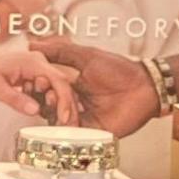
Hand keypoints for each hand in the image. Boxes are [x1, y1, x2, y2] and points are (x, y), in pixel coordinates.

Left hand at [0, 37, 77, 119]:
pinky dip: (50, 104)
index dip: (64, 100)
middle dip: (67, 107)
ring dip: (59, 106)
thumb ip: (15, 99)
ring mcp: (36, 69)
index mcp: (31, 62)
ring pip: (57, 89)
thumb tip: (36, 110)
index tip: (64, 117)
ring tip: (59, 124)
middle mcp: (38, 63)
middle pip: (62, 85)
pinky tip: (49, 116)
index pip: (58, 80)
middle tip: (68, 127)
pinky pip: (48, 90)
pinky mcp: (33, 77)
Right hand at [34, 41, 163, 134]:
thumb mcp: (86, 56)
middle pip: (49, 107)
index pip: (47, 89)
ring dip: (54, 115)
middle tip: (48, 94)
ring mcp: (84, 118)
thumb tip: (33, 44)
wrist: (145, 86)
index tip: (36, 81)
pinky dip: (67, 129)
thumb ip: (60, 51)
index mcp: (71, 85)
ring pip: (59, 122)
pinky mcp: (93, 131)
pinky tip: (65, 119)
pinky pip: (75, 134)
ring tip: (57, 106)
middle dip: (45, 101)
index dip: (39, 86)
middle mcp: (75, 102)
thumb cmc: (120, 69)